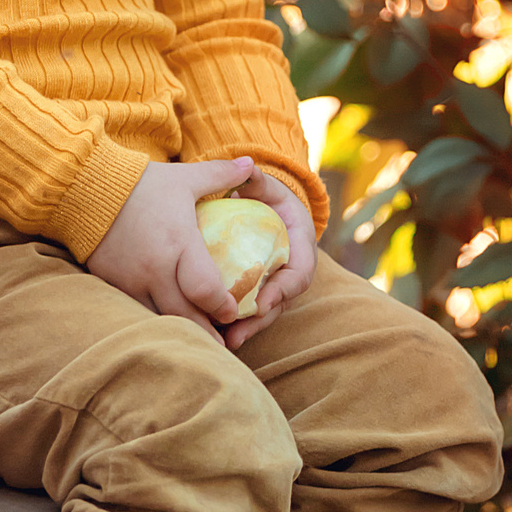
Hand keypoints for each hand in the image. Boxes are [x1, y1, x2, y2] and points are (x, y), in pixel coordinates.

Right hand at [86, 157, 254, 339]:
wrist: (83, 187)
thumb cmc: (141, 183)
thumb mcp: (185, 177)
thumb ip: (221, 174)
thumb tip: (250, 163)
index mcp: (179, 243)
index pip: (206, 290)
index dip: (224, 307)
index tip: (234, 311)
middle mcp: (155, 268)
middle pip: (186, 316)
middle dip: (208, 332)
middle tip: (223, 338)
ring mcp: (131, 280)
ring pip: (162, 318)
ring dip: (182, 329)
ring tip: (199, 337)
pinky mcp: (112, 284)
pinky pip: (139, 310)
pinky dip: (157, 318)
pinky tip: (168, 321)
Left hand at [218, 167, 318, 349]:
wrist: (269, 211)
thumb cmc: (270, 198)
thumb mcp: (267, 188)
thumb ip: (258, 182)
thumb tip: (247, 169)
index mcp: (300, 249)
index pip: (297, 276)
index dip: (281, 292)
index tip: (261, 304)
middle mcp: (290, 273)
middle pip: (278, 304)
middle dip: (259, 321)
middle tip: (236, 334)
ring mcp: (273, 286)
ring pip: (262, 314)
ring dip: (245, 329)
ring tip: (223, 342)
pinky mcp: (256, 292)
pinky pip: (246, 310)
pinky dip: (232, 322)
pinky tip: (211, 333)